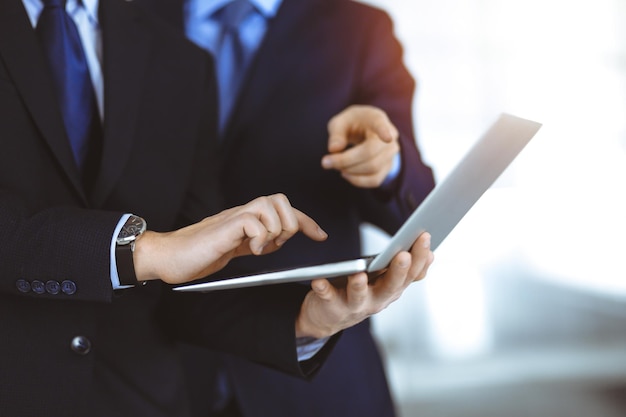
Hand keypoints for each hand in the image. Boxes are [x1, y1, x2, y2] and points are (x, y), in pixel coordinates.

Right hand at [133, 194, 327, 283]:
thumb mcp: (236, 248)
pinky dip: (260, 237)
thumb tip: (275, 242)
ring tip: (263, 246)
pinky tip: (251, 250)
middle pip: (281, 199)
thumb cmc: (198, 254)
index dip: (306, 221)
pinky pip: (254, 221)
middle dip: (290, 223)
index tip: (321, 235)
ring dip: (275, 230)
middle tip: (277, 243)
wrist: (168, 256)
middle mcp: (243, 213)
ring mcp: (234, 217)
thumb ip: (255, 242)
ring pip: (271, 206)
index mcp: (248, 218)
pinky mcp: (226, 226)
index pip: (284, 210)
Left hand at [295, 232, 433, 338]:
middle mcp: (377, 300)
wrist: (328, 317)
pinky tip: (319, 281)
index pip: (412, 274)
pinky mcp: (331, 307)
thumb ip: (405, 269)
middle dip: (398, 271)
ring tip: (359, 275)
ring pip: (360, 297)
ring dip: (360, 286)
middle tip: (403, 255)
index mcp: (392, 288)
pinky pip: (327, 297)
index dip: (420, 258)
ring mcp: (355, 306)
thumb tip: (430, 253)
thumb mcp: (385, 280)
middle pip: (391, 287)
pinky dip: (324, 289)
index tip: (424, 237)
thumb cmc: (359, 291)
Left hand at [321, 105, 399, 187]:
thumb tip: (334, 149)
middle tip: (326, 162)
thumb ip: (336, 133)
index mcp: (376, 118)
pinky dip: (357, 180)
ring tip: (336, 166)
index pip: (381, 124)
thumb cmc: (351, 124)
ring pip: (373, 168)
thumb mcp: (340, 123)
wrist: (365, 131)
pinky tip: (346, 174)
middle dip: (345, 160)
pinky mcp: (388, 168)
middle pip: (370, 152)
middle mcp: (390, 136)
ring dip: (350, 170)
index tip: (387, 138)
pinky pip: (374, 180)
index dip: (384, 131)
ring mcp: (391, 153)